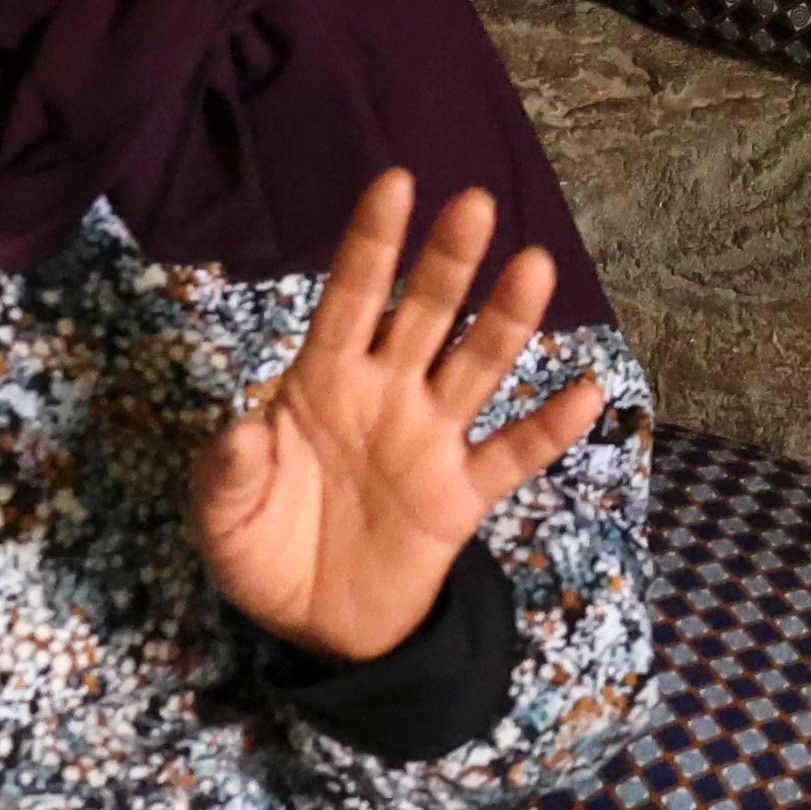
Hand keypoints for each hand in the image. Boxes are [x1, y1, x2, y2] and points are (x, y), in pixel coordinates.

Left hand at [197, 173, 607, 661]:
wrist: (314, 626)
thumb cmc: (263, 548)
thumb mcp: (223, 518)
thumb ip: (229, 473)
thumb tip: (242, 430)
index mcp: (323, 383)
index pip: (350, 299)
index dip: (371, 244)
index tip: (396, 183)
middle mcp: (386, 394)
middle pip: (423, 317)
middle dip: (446, 263)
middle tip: (473, 205)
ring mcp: (430, 440)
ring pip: (474, 368)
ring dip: (504, 322)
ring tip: (534, 267)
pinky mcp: (461, 496)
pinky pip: (513, 455)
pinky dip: (550, 427)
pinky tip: (587, 391)